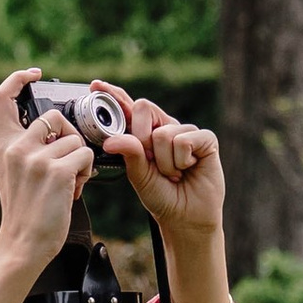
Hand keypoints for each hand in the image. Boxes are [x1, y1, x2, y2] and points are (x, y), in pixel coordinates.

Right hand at [0, 71, 92, 302]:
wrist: (22, 245)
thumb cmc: (24, 212)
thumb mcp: (13, 172)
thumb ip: (26, 147)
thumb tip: (54, 127)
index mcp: (3, 146)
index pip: (0, 98)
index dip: (17, 78)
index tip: (34, 74)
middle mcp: (17, 147)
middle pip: (53, 116)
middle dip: (69, 135)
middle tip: (68, 161)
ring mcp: (37, 158)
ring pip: (75, 139)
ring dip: (80, 159)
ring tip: (69, 182)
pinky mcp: (58, 171)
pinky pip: (86, 155)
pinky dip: (87, 171)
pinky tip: (75, 188)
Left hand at [93, 82, 231, 302]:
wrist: (185, 218)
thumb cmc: (162, 196)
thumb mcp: (139, 176)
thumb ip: (129, 154)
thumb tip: (113, 140)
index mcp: (146, 133)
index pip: (130, 108)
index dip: (115, 95)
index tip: (96, 85)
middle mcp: (166, 127)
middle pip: (145, 109)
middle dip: (142, 140)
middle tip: (152, 163)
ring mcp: (187, 131)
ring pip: (163, 133)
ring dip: (165, 162)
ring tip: (173, 173)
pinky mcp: (206, 139)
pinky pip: (183, 141)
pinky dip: (181, 162)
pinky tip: (188, 169)